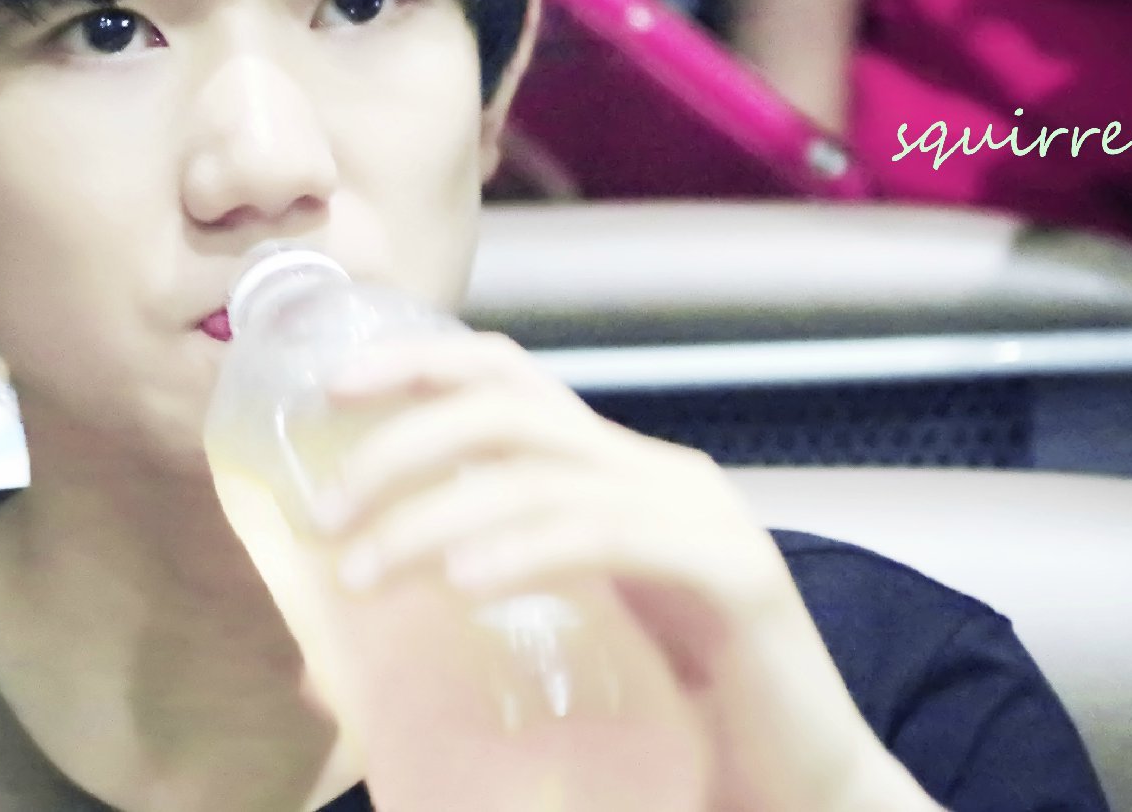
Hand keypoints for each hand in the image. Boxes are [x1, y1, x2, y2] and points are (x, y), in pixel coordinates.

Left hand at [309, 333, 939, 811]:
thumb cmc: (676, 726)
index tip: (330, 390)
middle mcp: (660, 473)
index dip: (417, 363)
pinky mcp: (735, 574)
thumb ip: (477, 618)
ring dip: (432, 515)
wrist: (806, 790)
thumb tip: (330, 654)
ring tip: (362, 572)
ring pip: (540, 473)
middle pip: (509, 407)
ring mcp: (701, 515)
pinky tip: (464, 581)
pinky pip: (609, 536)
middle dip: (401, 446)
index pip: (508, 378)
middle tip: (326, 515)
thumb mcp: (563, 646)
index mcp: (616, 474)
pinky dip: (524, 549)